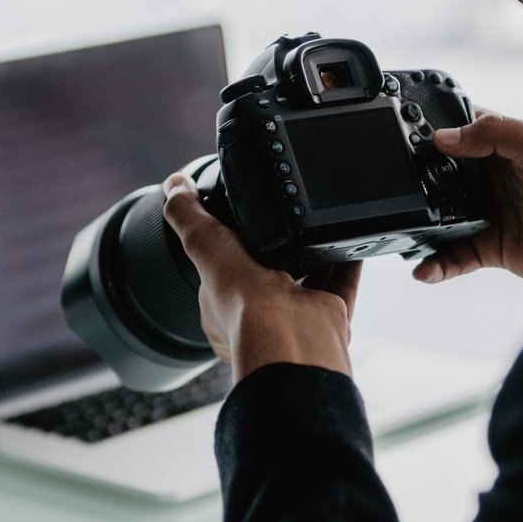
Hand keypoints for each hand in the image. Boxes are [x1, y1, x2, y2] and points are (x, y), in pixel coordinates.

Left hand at [162, 174, 362, 381]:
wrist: (289, 336)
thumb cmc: (241, 301)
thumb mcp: (201, 242)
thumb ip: (185, 214)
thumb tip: (175, 185)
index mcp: (222, 310)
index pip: (222, 271)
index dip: (227, 246)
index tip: (237, 221)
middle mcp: (260, 318)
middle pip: (268, 276)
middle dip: (278, 250)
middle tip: (283, 220)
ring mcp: (297, 320)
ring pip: (308, 283)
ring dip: (316, 254)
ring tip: (317, 223)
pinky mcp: (329, 318)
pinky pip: (341, 287)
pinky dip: (348, 263)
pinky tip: (348, 241)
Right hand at [413, 108, 522, 295]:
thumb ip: (499, 134)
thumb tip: (444, 137)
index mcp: (505, 144)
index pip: (459, 124)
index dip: (431, 125)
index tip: (402, 132)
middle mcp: (492, 176)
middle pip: (439, 170)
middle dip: (414, 178)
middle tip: (395, 187)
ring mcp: (489, 212)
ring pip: (438, 214)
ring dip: (419, 223)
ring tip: (401, 231)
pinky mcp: (490, 247)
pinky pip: (452, 255)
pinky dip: (436, 263)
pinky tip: (424, 269)